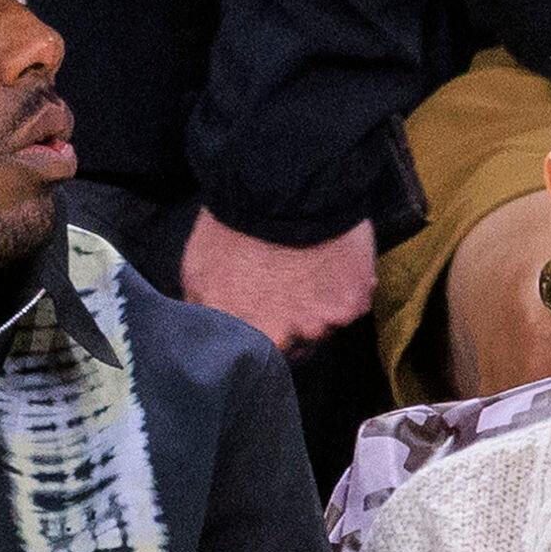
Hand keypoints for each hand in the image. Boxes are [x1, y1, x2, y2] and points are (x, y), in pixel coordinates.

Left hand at [179, 208, 376, 350]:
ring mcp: (322, 325)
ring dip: (317, 309)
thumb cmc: (235, 225)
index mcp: (245, 338)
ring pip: (322, 329)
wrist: (285, 186)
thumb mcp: (198, 270)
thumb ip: (203, 311)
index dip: (256, 347)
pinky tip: (332, 263)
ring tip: (309, 272)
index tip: (257, 326)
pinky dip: (344, 290)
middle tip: (285, 293)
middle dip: (288, 329)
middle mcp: (285, 341)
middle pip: (292, 352)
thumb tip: (204, 334)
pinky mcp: (353, 304)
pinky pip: (350, 306)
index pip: (253, 365)